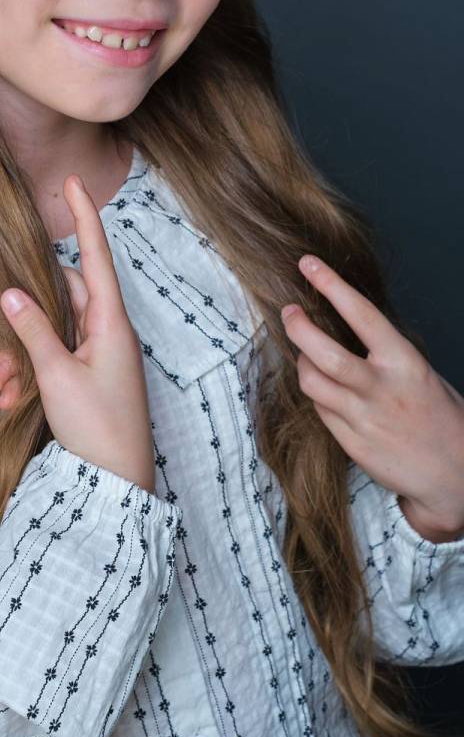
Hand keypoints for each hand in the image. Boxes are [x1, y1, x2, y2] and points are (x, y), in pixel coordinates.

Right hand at [0, 174, 155, 493]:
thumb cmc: (98, 429)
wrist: (116, 488)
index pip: (96, 256)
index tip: (73, 182)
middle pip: (57, 295)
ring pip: (46, 334)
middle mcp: (105, 333)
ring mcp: (96, 357)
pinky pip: (49, 363)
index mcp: (110, 323)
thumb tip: (10, 289)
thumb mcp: (57, 376)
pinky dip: (26, 376)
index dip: (84, 218)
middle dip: (17, 305)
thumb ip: (32, 330)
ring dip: (15, 355)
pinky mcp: (84, 380)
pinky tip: (5, 401)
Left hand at [280, 254, 463, 540]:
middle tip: (289, 312)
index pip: (361, 314)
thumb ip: (382, 353)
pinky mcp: (352, 444)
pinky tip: (327, 392)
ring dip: (302, 364)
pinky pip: (320, 411)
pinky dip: (317, 396)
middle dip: (298, 327)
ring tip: (305, 355)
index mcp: (404, 362)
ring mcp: (364, 418)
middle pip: (323, 353)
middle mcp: (381, 389)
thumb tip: (341, 324)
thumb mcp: (419, 372)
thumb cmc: (437, 414)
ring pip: (312, 382)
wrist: (455, 473)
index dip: (331, 285)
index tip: (309, 264)